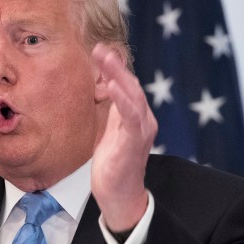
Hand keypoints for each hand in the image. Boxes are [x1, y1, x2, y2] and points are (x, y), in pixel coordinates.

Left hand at [90, 43, 156, 231]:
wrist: (120, 195)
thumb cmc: (114, 165)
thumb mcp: (112, 132)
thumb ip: (114, 112)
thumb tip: (107, 90)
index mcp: (137, 117)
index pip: (127, 86)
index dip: (115, 68)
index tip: (99, 50)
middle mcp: (143, 121)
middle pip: (132, 86)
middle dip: (116, 67)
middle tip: (101, 48)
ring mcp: (141, 131)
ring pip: (134, 97)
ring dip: (119, 76)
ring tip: (106, 59)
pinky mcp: (134, 144)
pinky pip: (130, 118)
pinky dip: (123, 100)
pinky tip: (112, 86)